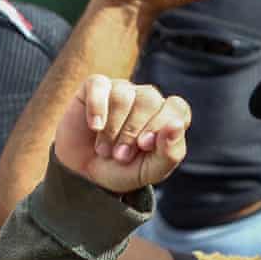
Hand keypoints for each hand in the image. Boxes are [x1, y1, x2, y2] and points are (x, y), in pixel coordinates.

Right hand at [54, 75, 190, 194]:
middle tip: (120, 156)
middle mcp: (146, 99)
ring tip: (104, 150)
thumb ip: (170, 153)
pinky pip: (99, 85)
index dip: (161, 125)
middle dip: (132, 133)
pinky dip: (97, 108)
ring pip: (123, 96)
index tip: (144, 146)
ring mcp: (121, 90)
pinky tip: (95, 127)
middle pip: (149, 100)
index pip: (177, 108)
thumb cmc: (121, 170)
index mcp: (166, 116)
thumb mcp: (149, 172)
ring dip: (112, 128)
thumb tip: (177, 125)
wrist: (83, 174)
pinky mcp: (95, 87)